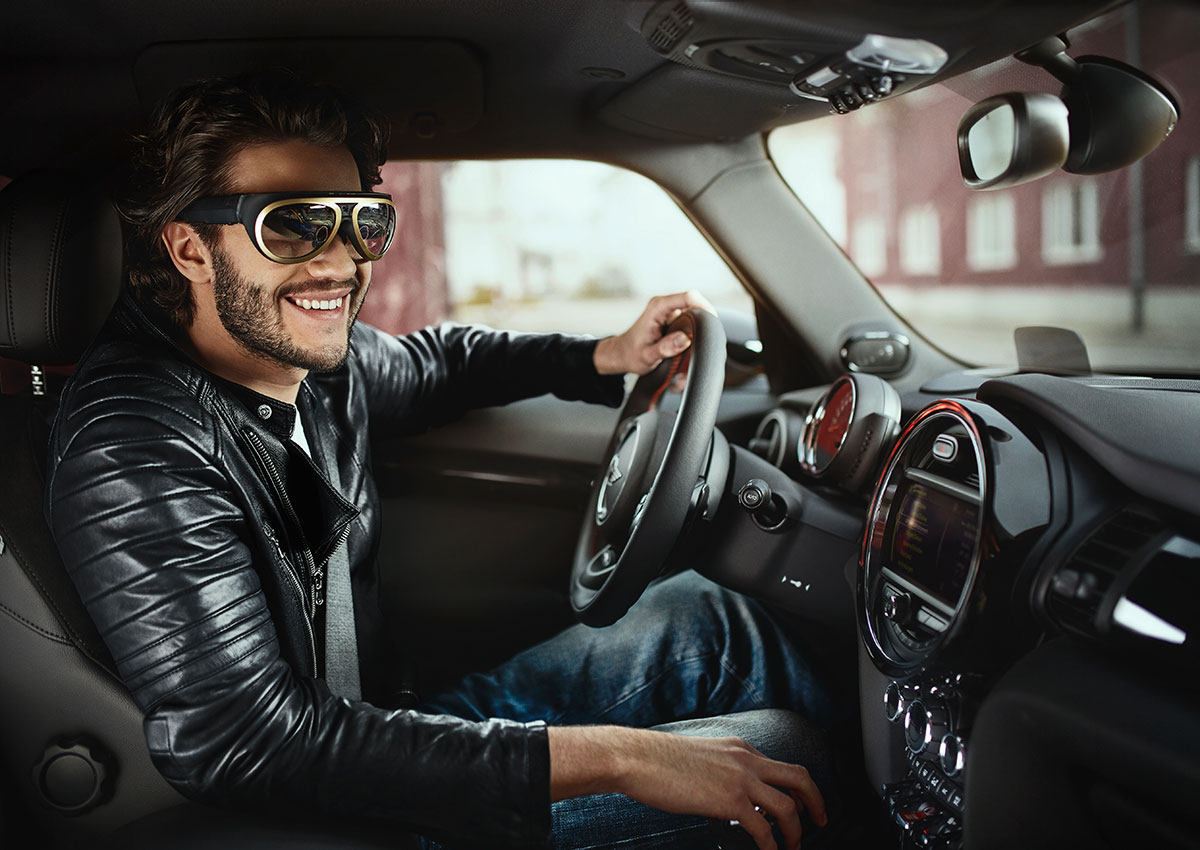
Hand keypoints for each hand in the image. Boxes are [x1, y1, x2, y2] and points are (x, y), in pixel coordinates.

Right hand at [548, 726, 826, 849]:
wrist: (638, 758)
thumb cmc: (659, 761)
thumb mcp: (701, 757)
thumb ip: (721, 773)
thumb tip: (729, 802)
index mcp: (740, 748)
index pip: (780, 767)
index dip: (795, 789)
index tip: (800, 805)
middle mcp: (746, 759)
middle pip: (799, 778)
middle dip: (816, 802)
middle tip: (820, 821)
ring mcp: (740, 779)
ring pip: (788, 806)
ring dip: (796, 831)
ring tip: (793, 847)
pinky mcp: (730, 801)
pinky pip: (764, 828)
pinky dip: (772, 845)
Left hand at [592, 290, 717, 375]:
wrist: (622, 354)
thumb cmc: (631, 354)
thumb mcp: (647, 355)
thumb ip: (665, 348)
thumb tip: (684, 339)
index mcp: (658, 308)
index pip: (688, 297)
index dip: (704, 306)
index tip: (713, 322)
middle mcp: (665, 305)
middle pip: (697, 303)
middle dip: (706, 320)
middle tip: (710, 340)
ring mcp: (671, 311)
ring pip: (697, 311)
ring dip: (702, 326)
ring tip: (702, 344)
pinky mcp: (675, 318)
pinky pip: (693, 319)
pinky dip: (697, 331)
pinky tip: (695, 345)